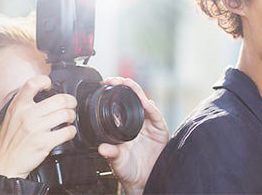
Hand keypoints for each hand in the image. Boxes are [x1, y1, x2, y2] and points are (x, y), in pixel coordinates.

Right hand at [0, 75, 77, 177]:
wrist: (3, 165)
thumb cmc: (6, 144)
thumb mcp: (8, 118)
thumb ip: (22, 106)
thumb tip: (40, 96)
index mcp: (17, 107)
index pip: (33, 83)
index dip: (45, 81)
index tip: (50, 85)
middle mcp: (27, 115)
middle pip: (59, 99)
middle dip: (70, 102)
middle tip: (71, 105)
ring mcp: (37, 129)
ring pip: (66, 114)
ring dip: (72, 117)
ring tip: (69, 120)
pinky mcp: (44, 143)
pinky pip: (67, 132)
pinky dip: (71, 132)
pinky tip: (67, 133)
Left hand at [97, 77, 167, 194]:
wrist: (143, 181)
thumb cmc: (129, 170)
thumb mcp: (117, 161)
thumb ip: (111, 154)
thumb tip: (102, 148)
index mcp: (124, 127)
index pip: (120, 105)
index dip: (115, 93)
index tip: (106, 85)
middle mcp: (136, 123)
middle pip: (133, 99)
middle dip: (126, 87)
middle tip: (118, 80)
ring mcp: (148, 125)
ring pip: (144, 104)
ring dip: (137, 93)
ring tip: (129, 85)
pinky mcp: (159, 130)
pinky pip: (155, 116)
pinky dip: (151, 109)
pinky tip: (146, 103)